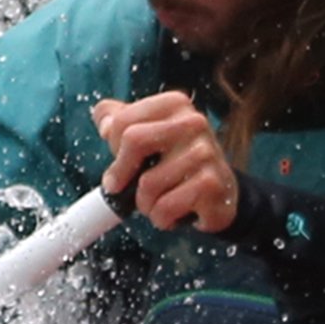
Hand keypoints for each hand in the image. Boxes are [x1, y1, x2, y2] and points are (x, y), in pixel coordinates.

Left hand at [90, 89, 243, 233]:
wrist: (220, 193)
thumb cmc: (178, 163)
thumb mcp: (149, 134)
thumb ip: (121, 121)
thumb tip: (104, 122)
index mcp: (175, 105)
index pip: (123, 121)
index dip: (113, 147)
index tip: (117, 162)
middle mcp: (194, 123)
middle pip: (134, 141)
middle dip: (120, 172)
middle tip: (119, 187)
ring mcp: (205, 153)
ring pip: (148, 183)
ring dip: (145, 203)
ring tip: (158, 201)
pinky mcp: (211, 184)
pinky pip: (165, 207)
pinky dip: (162, 218)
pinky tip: (174, 213)